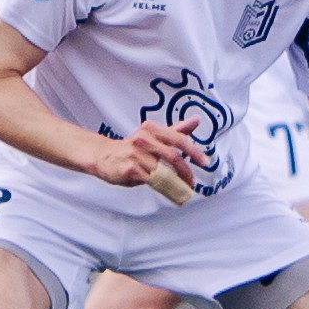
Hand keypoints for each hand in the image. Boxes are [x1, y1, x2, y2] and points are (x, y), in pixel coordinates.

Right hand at [93, 119, 209, 188]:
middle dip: (186, 171)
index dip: (194, 151)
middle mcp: (143, 139)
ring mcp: (136, 154)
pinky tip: (165, 188)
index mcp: (152, 129)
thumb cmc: (132, 147)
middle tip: (192, 181)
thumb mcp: (153, 135)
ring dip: (175, 182)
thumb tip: (196, 120)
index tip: (205, 162)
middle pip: (173, 156)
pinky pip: (151, 180)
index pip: (178, 139)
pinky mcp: (130, 169)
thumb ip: (176, 131)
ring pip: (163, 172)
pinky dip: (161, 186)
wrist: (103, 155)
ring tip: (181, 187)